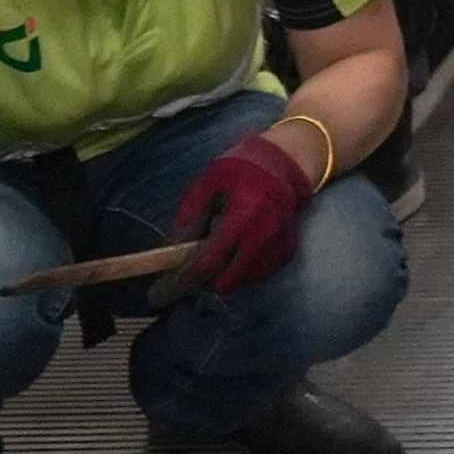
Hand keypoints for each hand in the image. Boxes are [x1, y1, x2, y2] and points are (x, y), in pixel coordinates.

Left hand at [169, 128, 315, 294]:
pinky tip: (236, 253)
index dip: (186, 278)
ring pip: (243, 281)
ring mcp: (279, 246)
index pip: (210, 261)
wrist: (283, 163)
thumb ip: (189, 218)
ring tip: (216, 255)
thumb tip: (170, 250)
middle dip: (205, 281)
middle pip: (227, 281)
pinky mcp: (287, 252)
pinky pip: (258, 274)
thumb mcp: (206, 184)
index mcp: (243, 217)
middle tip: (193, 269)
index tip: (165, 290)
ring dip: (225, 276)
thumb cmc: (240, 169)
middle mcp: (264, 237)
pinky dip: (243, 271)